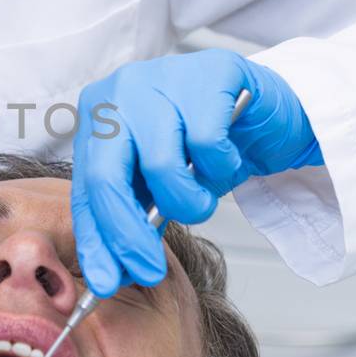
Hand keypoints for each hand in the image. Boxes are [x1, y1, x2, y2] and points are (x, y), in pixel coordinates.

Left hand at [72, 49, 321, 295]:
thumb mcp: (162, 187)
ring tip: (204, 195)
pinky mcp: (208, 74)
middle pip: (108, 176)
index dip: (96, 240)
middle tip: (149, 270)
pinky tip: (228, 156)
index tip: (106, 282)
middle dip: (127, 234)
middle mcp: (121, 91)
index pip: (88, 188)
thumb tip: (115, 271)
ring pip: (160, 165)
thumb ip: (136, 217)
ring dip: (189, 200)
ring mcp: (162, 77)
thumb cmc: (208, 146)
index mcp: (99, 117)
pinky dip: (221, 166)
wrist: (267, 113)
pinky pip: (206, 145)